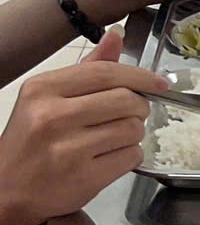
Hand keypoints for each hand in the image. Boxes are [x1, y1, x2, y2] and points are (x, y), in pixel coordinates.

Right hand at [0, 33, 169, 224]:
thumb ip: (86, 70)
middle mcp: (54, 116)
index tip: (159, 83)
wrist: (9, 187)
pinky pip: (131, 158)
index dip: (140, 76)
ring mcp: (70, 149)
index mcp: (43, 89)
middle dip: (139, 108)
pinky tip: (113, 156)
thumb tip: (115, 37)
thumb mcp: (47, 97)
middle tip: (132, 114)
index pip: (105, 73)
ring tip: (115, 137)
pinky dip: (131, 156)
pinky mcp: (85, 177)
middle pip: (126, 101)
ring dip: (134, 133)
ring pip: (132, 130)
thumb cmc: (30, 141)